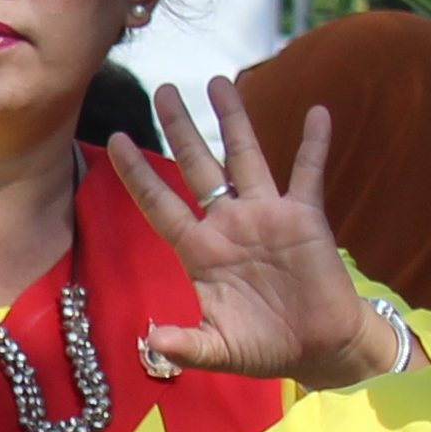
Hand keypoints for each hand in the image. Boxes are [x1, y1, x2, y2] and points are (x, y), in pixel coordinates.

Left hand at [113, 84, 394, 384]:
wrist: (317, 348)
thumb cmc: (263, 347)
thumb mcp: (217, 350)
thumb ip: (184, 345)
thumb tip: (150, 341)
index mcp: (200, 251)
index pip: (160, 205)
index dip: (138, 175)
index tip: (114, 140)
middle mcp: (228, 225)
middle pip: (199, 167)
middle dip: (181, 129)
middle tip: (163, 90)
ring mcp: (266, 217)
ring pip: (246, 157)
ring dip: (235, 120)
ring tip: (219, 81)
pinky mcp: (305, 219)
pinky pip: (309, 174)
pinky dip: (314, 144)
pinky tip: (317, 111)